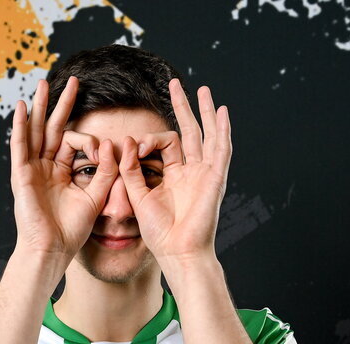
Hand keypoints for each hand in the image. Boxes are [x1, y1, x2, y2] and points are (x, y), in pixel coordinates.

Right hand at [10, 76, 118, 259]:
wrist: (52, 250)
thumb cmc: (71, 231)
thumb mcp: (96, 197)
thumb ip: (105, 171)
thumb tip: (110, 143)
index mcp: (61, 173)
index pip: (74, 143)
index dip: (90, 141)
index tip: (102, 149)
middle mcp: (45, 168)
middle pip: (53, 129)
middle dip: (61, 105)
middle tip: (72, 82)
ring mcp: (31, 169)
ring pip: (36, 131)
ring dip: (40, 107)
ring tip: (44, 83)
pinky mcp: (21, 174)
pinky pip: (20, 145)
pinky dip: (21, 126)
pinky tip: (23, 107)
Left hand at [117, 80, 231, 266]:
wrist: (178, 253)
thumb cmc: (160, 233)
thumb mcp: (138, 196)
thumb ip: (131, 169)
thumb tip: (127, 140)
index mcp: (174, 177)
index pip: (165, 145)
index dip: (148, 141)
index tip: (134, 147)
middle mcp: (192, 172)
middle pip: (189, 132)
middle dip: (183, 108)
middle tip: (175, 84)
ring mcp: (206, 174)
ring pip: (208, 135)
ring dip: (205, 112)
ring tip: (202, 90)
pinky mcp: (215, 178)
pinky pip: (222, 150)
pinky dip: (222, 130)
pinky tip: (221, 112)